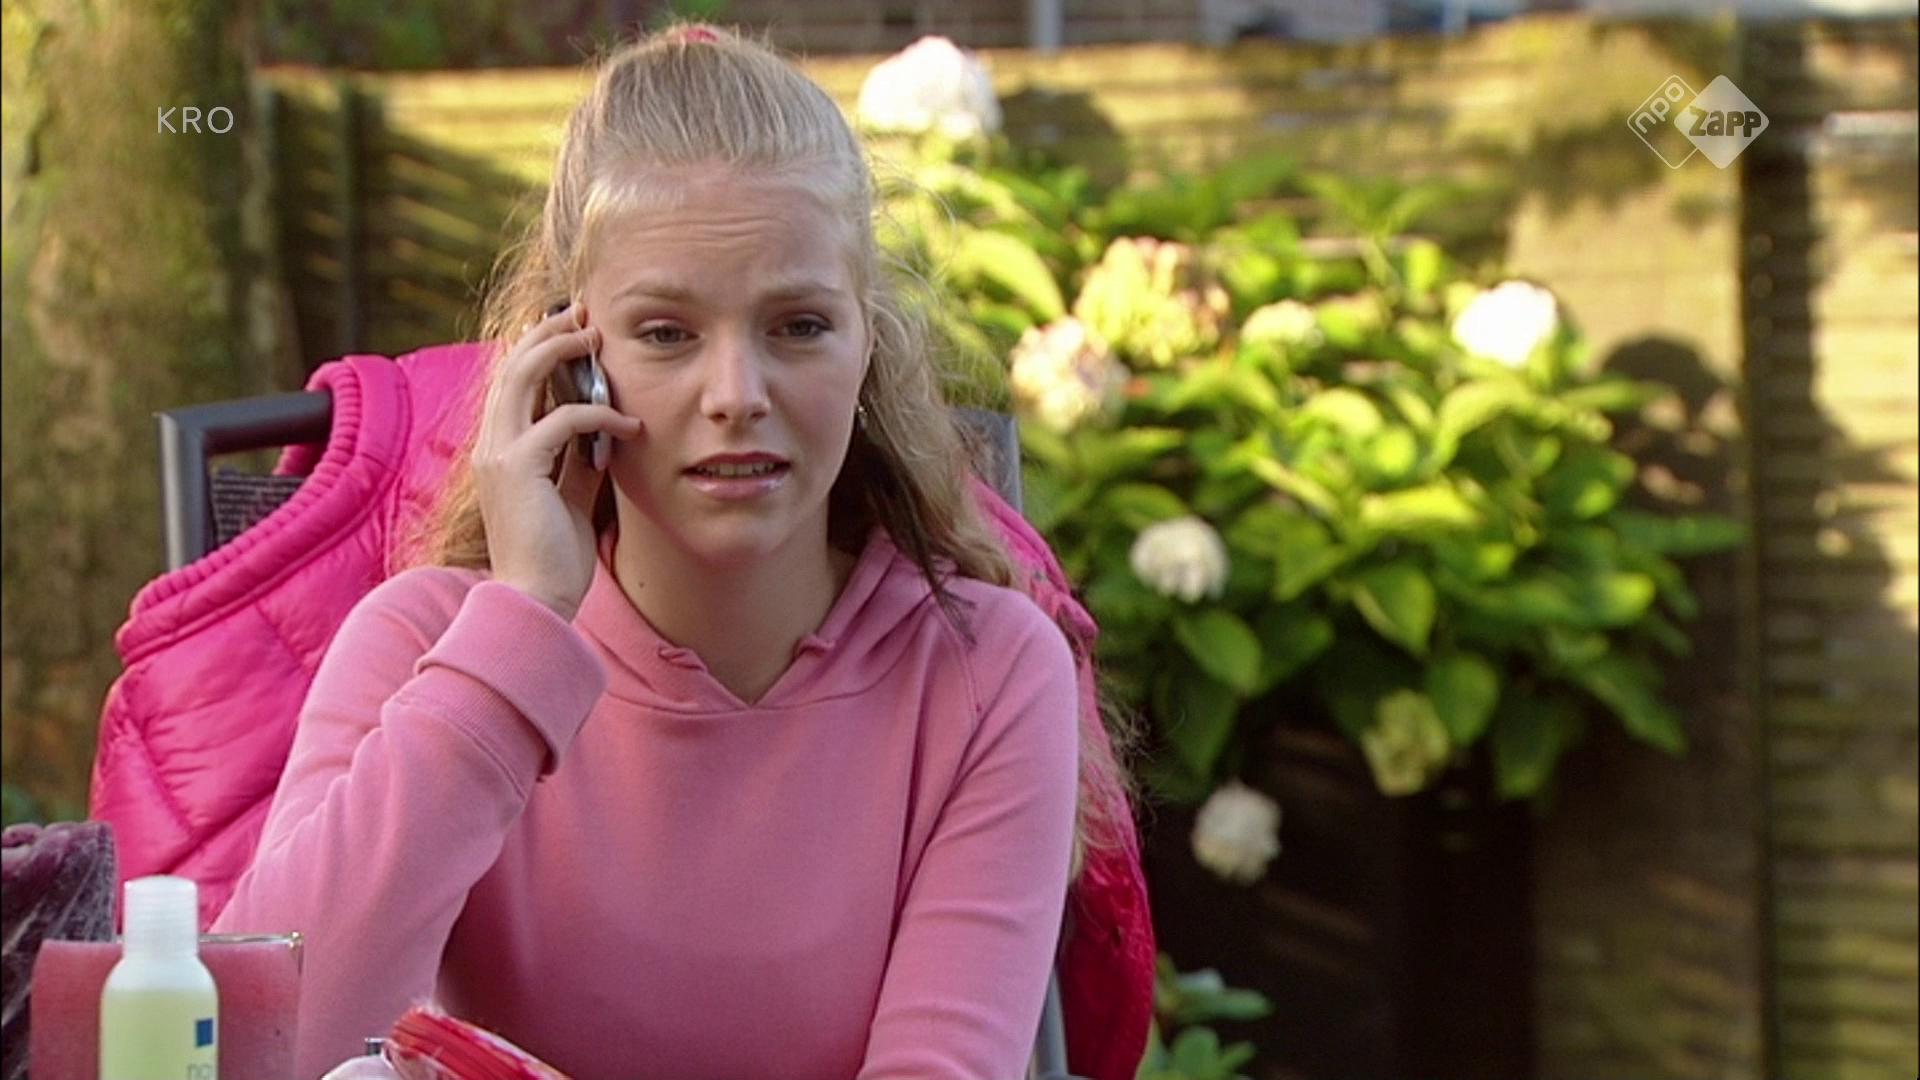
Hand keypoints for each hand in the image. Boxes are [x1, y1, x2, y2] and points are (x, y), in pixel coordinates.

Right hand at [472, 303, 641, 620]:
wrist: (537, 599)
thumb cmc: (554, 556)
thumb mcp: (569, 496)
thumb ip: (577, 461)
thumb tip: (602, 435)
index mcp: (499, 451)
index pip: (512, 385)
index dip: (538, 351)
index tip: (572, 331)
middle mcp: (490, 446)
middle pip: (510, 368)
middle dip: (547, 334)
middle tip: (584, 314)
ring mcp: (498, 455)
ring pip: (522, 378)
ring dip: (561, 350)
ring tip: (596, 334)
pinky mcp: (518, 469)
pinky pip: (561, 421)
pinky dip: (599, 415)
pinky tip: (630, 425)